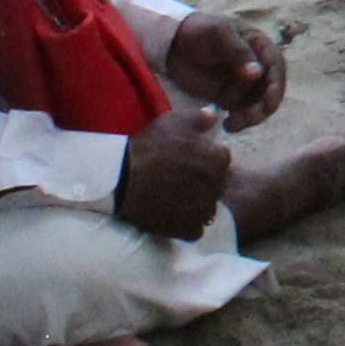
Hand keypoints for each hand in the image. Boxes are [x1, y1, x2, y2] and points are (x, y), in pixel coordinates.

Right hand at [112, 101, 234, 240]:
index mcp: (216, 160)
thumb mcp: (173, 122)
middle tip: (182, 177)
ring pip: (209, 207)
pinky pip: (196, 229)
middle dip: (205, 180)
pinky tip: (173, 214)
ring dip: (199, 203)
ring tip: (178, 197)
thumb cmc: (149, 147)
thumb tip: (214, 116)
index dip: (208, 157)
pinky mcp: (186, 229)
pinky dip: (188, 224)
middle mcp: (215, 187)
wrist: (121, 178)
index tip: (192, 158)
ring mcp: (201, 211)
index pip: (223, 159)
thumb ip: (199, 118)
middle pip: (217, 184)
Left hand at [160, 13, 289, 127]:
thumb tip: (258, 73)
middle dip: (263, 107)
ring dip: (251, 117)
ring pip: (258, 105)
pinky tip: (226, 124)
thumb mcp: (219, 34)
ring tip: (231, 124)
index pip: (276, 67)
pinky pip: (242, 112)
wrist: (171, 44)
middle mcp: (257, 66)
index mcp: (259, 46)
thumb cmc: (198, 32)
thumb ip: (239, 52)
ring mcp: (244, 83)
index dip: (276, 86)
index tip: (268, 103)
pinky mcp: (230, 97)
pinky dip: (239, 121)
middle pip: (270, 90)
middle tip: (248, 118)